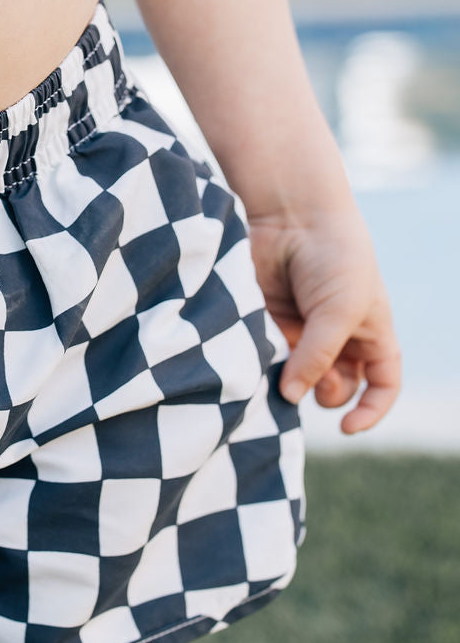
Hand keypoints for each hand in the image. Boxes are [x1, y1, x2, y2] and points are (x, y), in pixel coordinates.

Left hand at [246, 202, 400, 434]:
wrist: (291, 214)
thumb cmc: (333, 258)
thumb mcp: (339, 312)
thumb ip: (318, 357)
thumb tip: (290, 397)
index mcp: (370, 332)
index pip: (382, 384)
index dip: (371, 410)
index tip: (348, 428)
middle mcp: (337, 336)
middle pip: (335, 387)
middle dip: (322, 394)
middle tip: (305, 379)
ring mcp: (300, 330)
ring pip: (296, 376)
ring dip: (288, 381)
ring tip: (280, 365)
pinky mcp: (268, 321)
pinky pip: (266, 356)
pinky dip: (263, 364)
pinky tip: (259, 355)